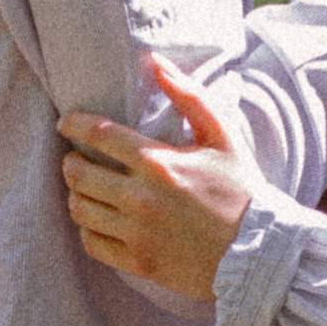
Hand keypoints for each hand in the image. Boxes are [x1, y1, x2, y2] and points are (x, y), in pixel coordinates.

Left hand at [58, 58, 253, 305]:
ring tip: (86, 190)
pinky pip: (91, 243)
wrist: (260, 251)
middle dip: (71, 162)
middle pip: (78, 174)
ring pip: (79, 209)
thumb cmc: (243, 191)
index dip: (73, 124)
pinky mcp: (138, 262)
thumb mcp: (223, 137)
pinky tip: (98, 221)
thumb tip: (157, 63)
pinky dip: (87, 229)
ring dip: (77, 195)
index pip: (98, 134)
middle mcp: (141, 198)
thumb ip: (190, 96)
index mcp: (158, 162)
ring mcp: (137, 233)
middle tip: (77, 160)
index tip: (66, 123)